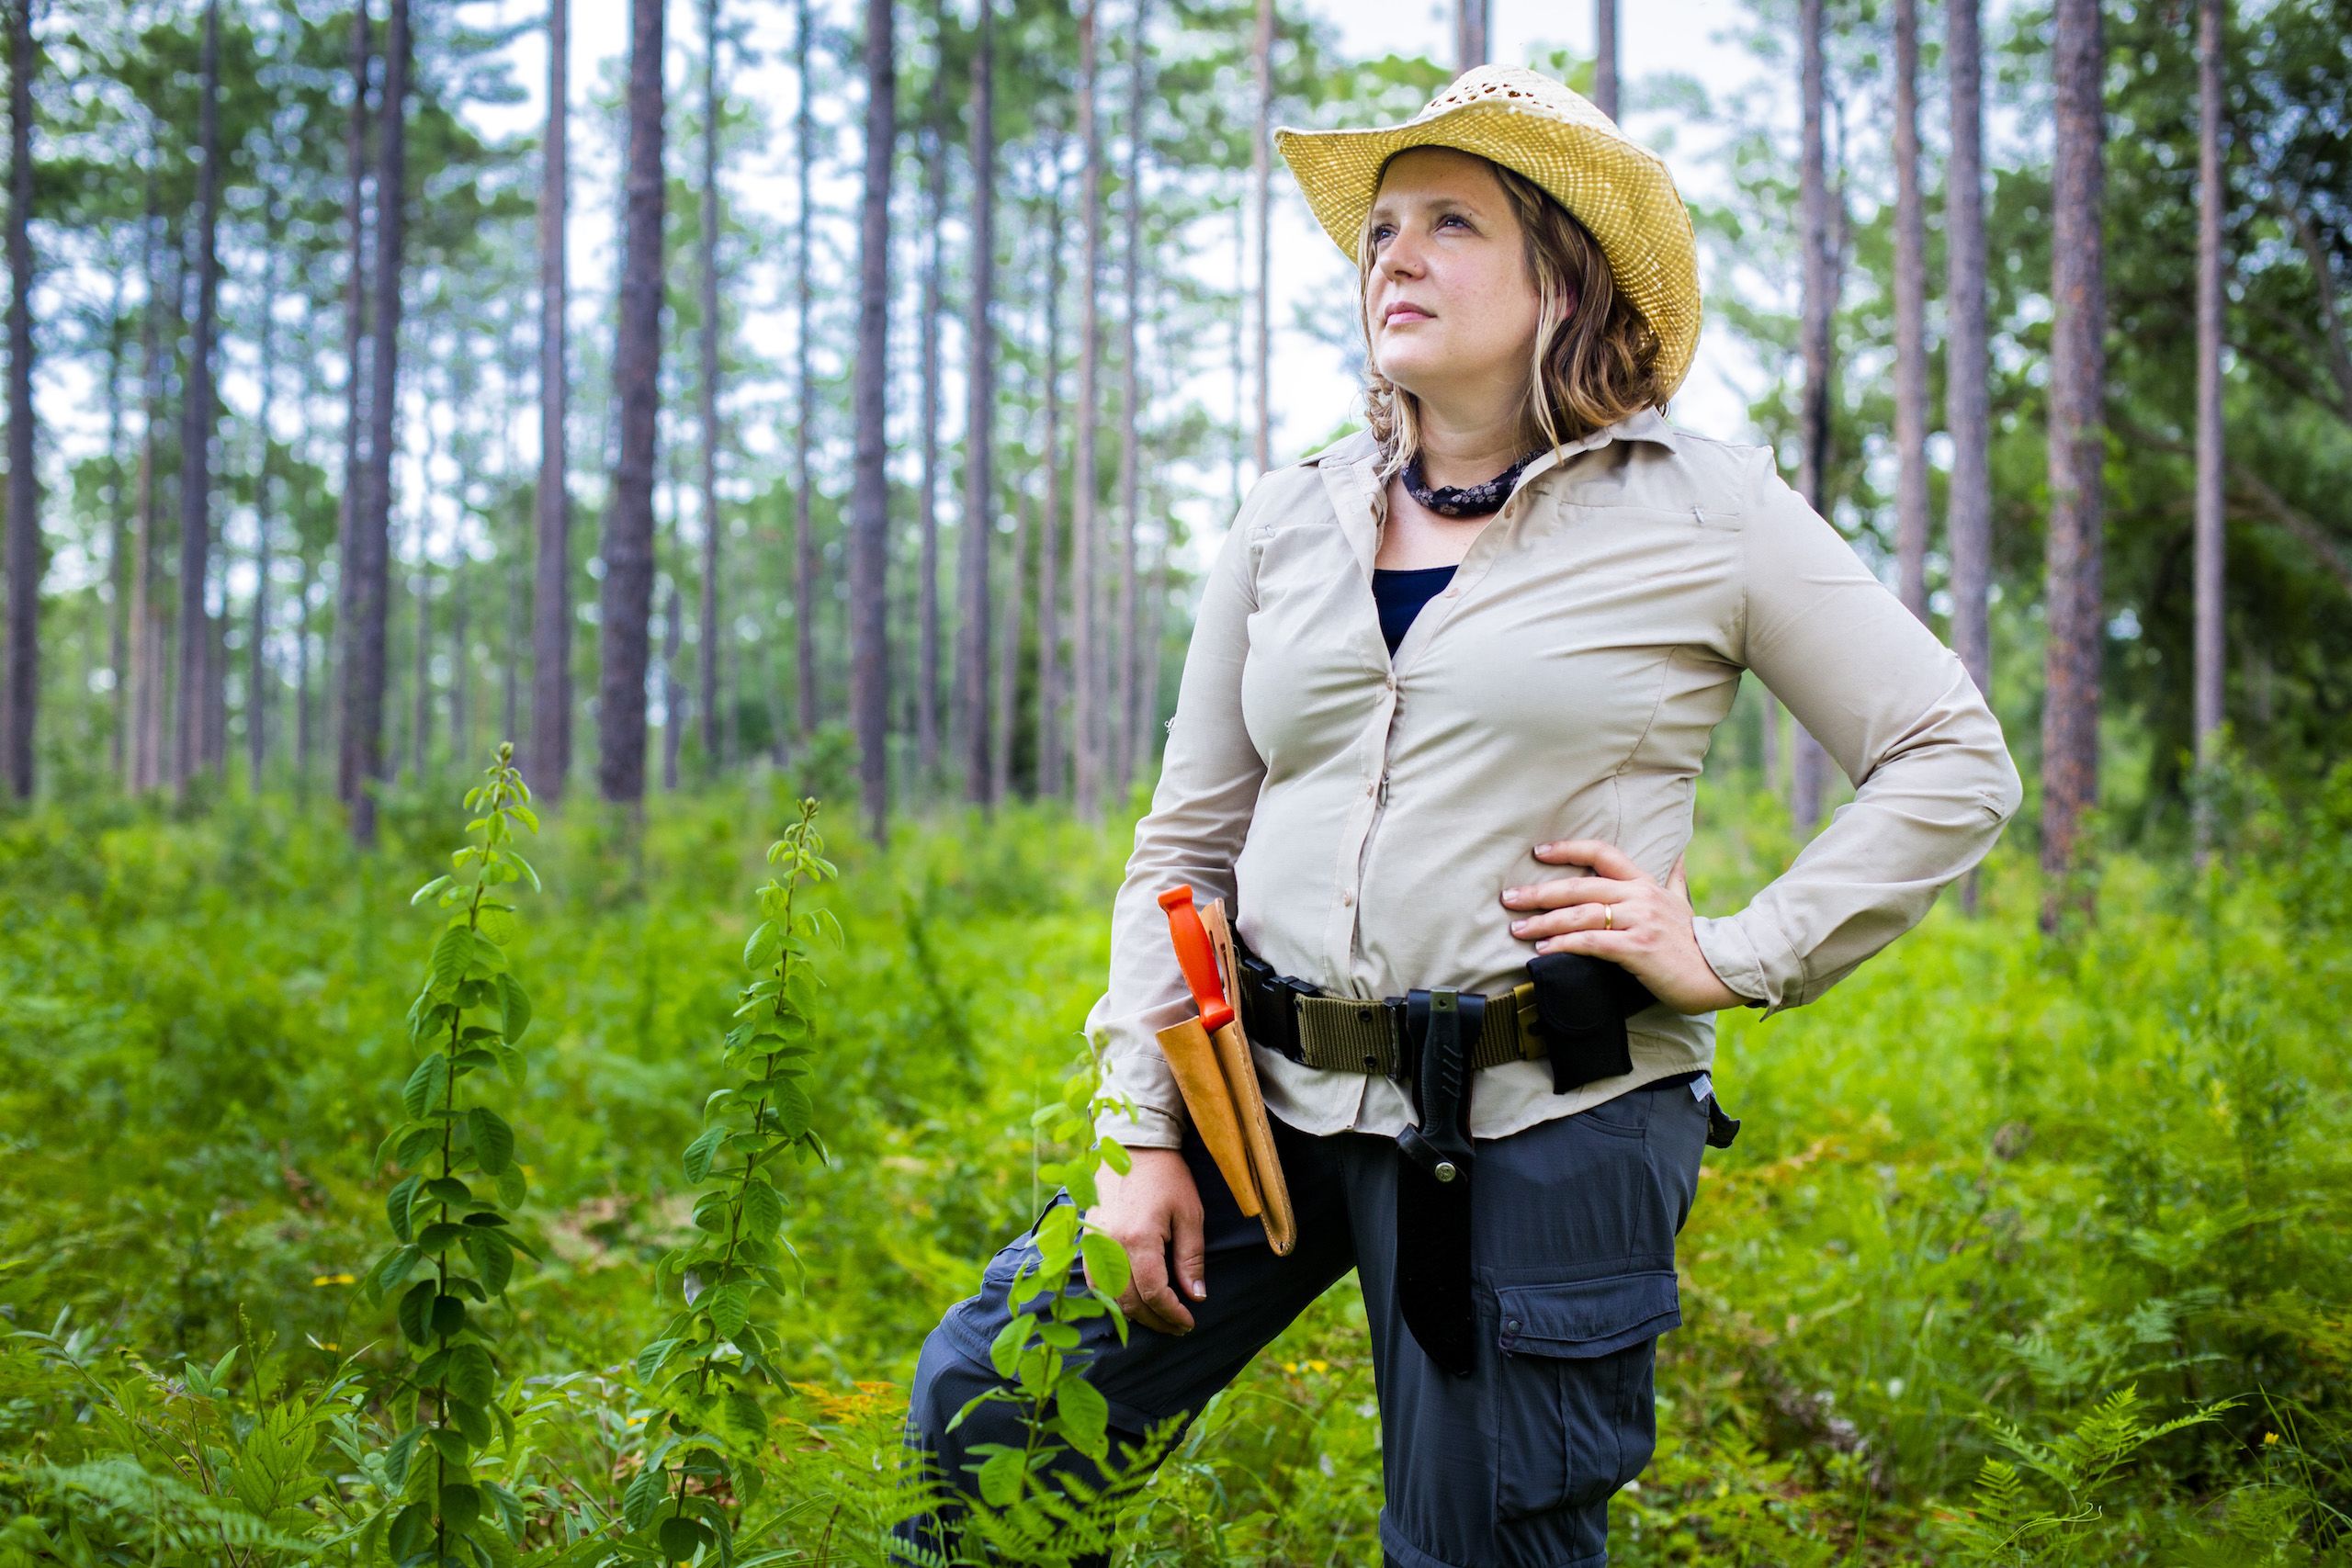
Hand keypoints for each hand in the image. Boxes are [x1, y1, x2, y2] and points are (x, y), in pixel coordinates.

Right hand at [1083, 1147, 1207, 1334]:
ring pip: (1108, 1295)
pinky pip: (1094, 1279)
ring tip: (1157, 1318)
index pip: (1155, 1294)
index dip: (1172, 1314)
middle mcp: (1110, 1245)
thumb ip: (1191, 1259)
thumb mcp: (1189, 1215)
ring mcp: (1094, 1242)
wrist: (1133, 1145)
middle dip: (1155, 1320)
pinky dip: (1113, 1296)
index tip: (1189, 1322)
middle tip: (1177, 1327)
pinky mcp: (1087, 1238)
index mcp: (1139, 1240)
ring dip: (1133, 1313)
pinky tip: (1131, 1299)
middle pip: (1130, 1302)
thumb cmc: (1167, 1177)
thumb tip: (1196, 1296)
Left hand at [1499, 839, 1749, 1015]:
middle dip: (1539, 893)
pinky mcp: (1637, 948)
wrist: (1719, 972)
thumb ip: (1675, 879)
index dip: (1568, 848)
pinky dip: (1565, 944)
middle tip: (1509, 898)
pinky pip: (1592, 942)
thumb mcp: (1683, 903)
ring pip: (1580, 915)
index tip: (1538, 852)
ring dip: (1544, 922)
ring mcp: (1638, 921)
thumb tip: (1679, 854)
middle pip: (1580, 886)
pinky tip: (1544, 949)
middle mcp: (1639, 896)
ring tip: (1518, 929)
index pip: (1602, 853)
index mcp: (1645, 883)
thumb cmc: (1695, 941)